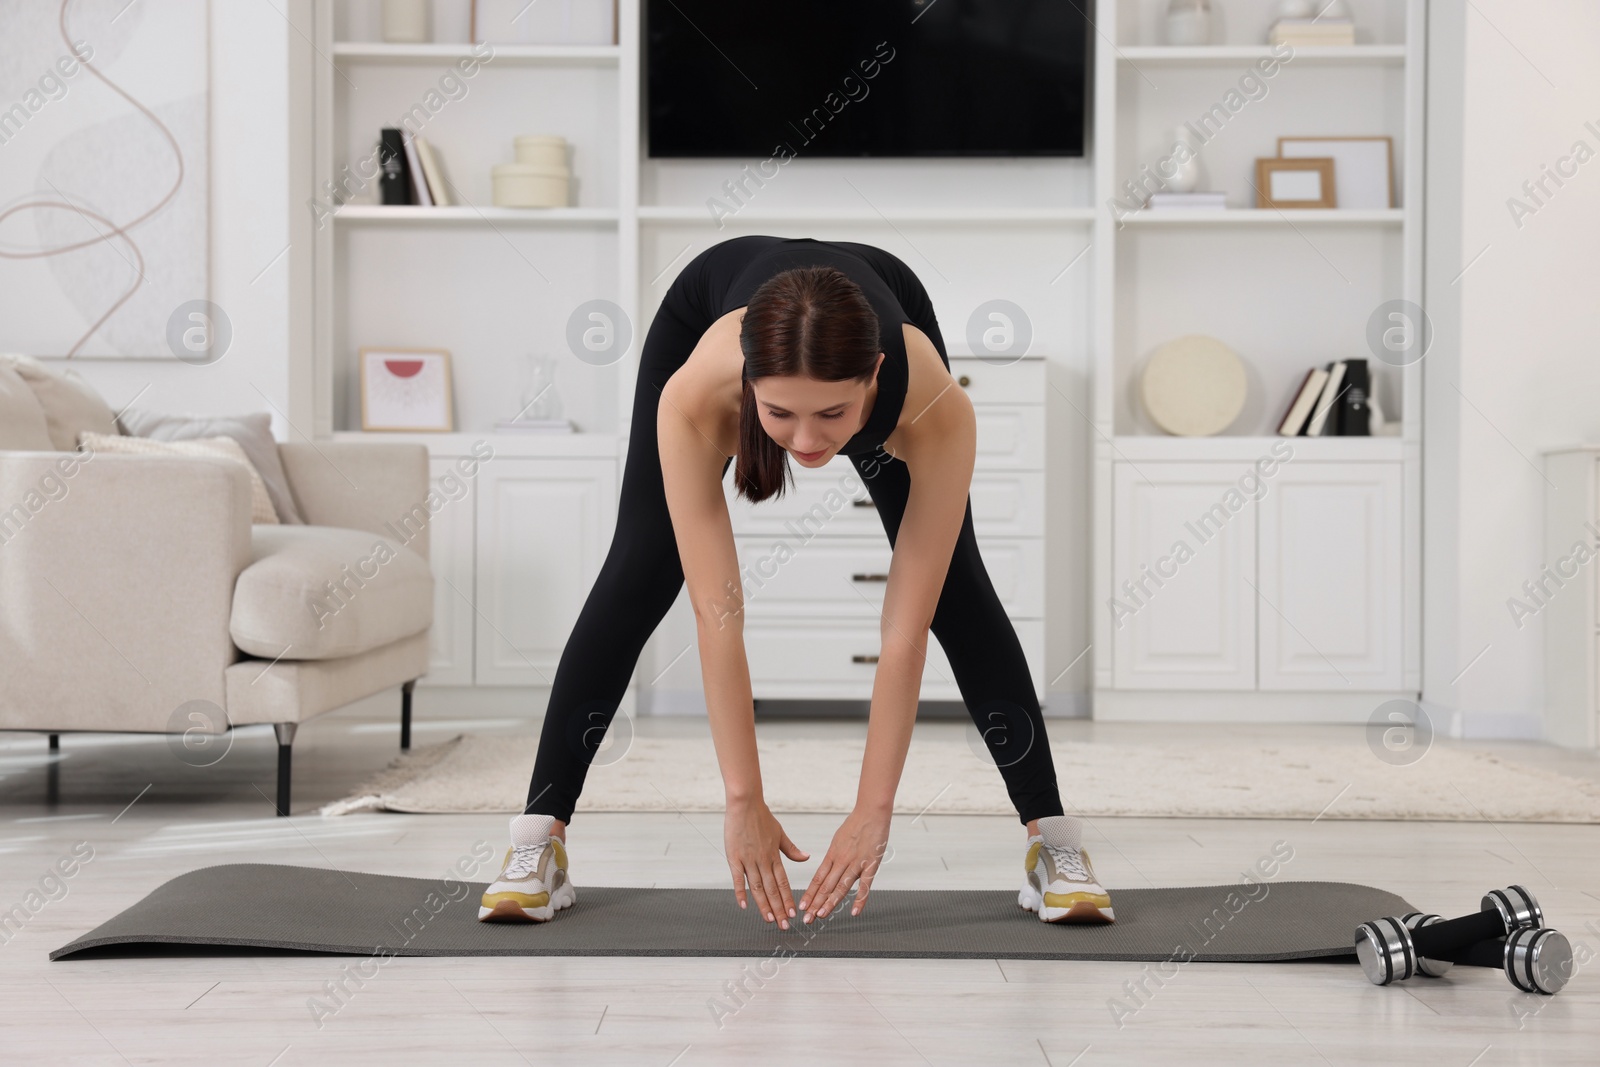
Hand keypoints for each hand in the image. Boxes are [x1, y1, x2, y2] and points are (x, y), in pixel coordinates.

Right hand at [724, 796, 808, 929]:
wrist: (745, 803)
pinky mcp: (734, 857)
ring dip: (764, 905)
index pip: (783, 882)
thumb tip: (806, 857)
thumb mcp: (780, 832)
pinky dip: (740, 892)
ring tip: (769, 920)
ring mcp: (748, 860)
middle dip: (779, 909)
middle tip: (784, 925)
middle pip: (772, 889)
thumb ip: (791, 849)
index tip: (793, 913)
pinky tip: (744, 906)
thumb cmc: (761, 816)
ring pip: (757, 887)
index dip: (788, 899)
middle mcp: (763, 860)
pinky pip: (737, 878)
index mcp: (774, 855)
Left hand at [799, 806, 890, 922]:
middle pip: (826, 885)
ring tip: (821, 915)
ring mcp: (856, 863)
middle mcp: (841, 860)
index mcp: (832, 855)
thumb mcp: (838, 840)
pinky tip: (854, 911)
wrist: (871, 812)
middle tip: (807, 918)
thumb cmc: (855, 825)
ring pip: (841, 887)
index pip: (817, 878)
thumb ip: (834, 857)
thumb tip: (828, 871)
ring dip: (830, 902)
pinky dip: (860, 900)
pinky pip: (865, 885)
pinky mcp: (871, 864)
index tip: (802, 906)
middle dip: (815, 903)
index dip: (809, 894)